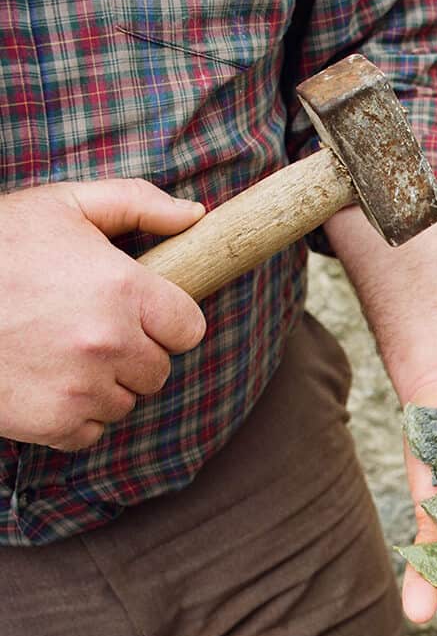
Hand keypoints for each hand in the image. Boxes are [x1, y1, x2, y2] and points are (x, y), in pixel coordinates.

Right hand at [0, 180, 207, 448]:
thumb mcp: (62, 206)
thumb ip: (137, 203)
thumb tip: (195, 215)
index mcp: (123, 288)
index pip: (189, 328)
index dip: (165, 321)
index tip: (138, 313)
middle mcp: (110, 342)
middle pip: (159, 369)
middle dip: (133, 353)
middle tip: (86, 330)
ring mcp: (81, 387)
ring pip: (125, 402)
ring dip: (102, 385)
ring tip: (56, 352)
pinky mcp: (51, 423)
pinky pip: (90, 432)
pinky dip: (71, 415)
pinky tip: (41, 381)